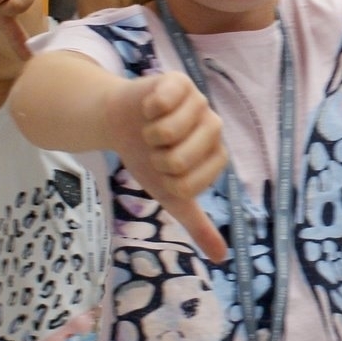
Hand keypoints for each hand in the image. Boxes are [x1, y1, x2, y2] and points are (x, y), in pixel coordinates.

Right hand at [106, 73, 231, 262]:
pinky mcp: (179, 82)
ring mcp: (198, 102)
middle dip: (156, 160)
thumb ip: (197, 224)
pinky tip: (148, 108)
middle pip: (180, 159)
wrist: (119, 124)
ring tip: (150, 129)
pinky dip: (147, 110)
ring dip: (149, 135)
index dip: (166, 181)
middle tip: (155, 149)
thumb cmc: (147, 158)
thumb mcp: (170, 195)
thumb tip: (221, 258)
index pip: (190, 184)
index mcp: (216, 156)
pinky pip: (162, 102)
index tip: (163, 171)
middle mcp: (213, 127)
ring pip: (169, 131)